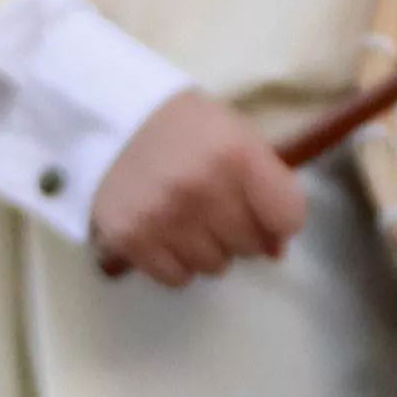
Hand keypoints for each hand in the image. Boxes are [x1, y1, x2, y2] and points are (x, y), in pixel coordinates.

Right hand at [90, 87, 306, 285]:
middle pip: (252, 246)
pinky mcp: (130, 240)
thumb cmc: (184, 127)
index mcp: (236, 155)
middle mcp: (202, 189)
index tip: (263, 209)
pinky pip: (176, 277)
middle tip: (216, 206)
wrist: (108, 119)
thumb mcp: (236, 135)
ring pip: (215, 266)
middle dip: (241, 231)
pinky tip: (165, 231)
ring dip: (207, 248)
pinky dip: (176, 261)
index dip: (279, 219)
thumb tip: (276, 249)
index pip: (287, 217)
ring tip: (187, 216)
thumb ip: (266, 185)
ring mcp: (164, 218)